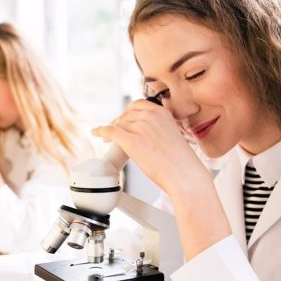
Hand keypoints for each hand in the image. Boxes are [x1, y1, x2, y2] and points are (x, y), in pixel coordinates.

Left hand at [92, 99, 209, 196]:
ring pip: (119, 124)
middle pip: (126, 115)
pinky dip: (100, 131)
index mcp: (162, 112)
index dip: (127, 112)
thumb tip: (141, 131)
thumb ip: (157, 128)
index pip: (138, 105)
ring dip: (112, 131)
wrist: (184, 175)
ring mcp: (140, 127)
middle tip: (115, 130)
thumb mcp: (172, 134)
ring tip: (109, 140)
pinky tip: (96, 133)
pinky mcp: (131, 140)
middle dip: (119, 122)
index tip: (123, 118)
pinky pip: (110, 131)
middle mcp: (150, 116)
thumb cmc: (180, 162)